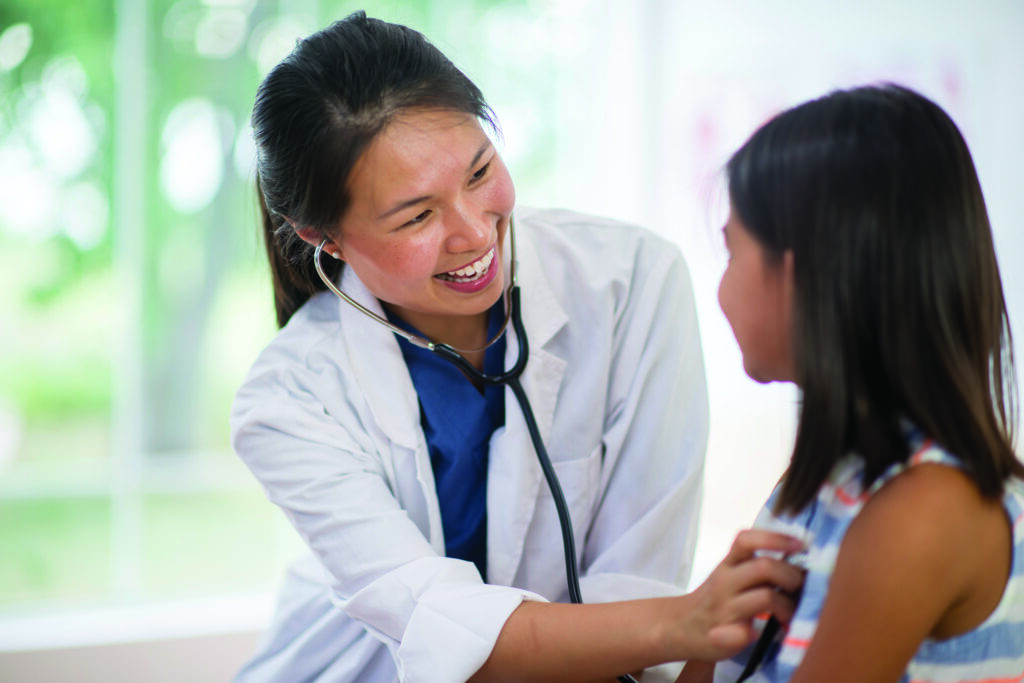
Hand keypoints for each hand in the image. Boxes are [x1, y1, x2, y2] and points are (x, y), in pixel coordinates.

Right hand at [680, 529, 804, 661]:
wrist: (682, 626)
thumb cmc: (717, 599)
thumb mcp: (730, 574)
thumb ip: (757, 565)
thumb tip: (799, 557)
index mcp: (728, 564)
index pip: (746, 540)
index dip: (775, 538)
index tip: (799, 545)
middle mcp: (725, 582)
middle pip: (764, 567)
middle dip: (792, 576)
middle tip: (800, 588)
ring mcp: (725, 608)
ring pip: (766, 597)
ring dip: (788, 606)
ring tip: (790, 614)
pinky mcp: (724, 635)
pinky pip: (744, 632)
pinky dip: (756, 633)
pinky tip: (763, 635)